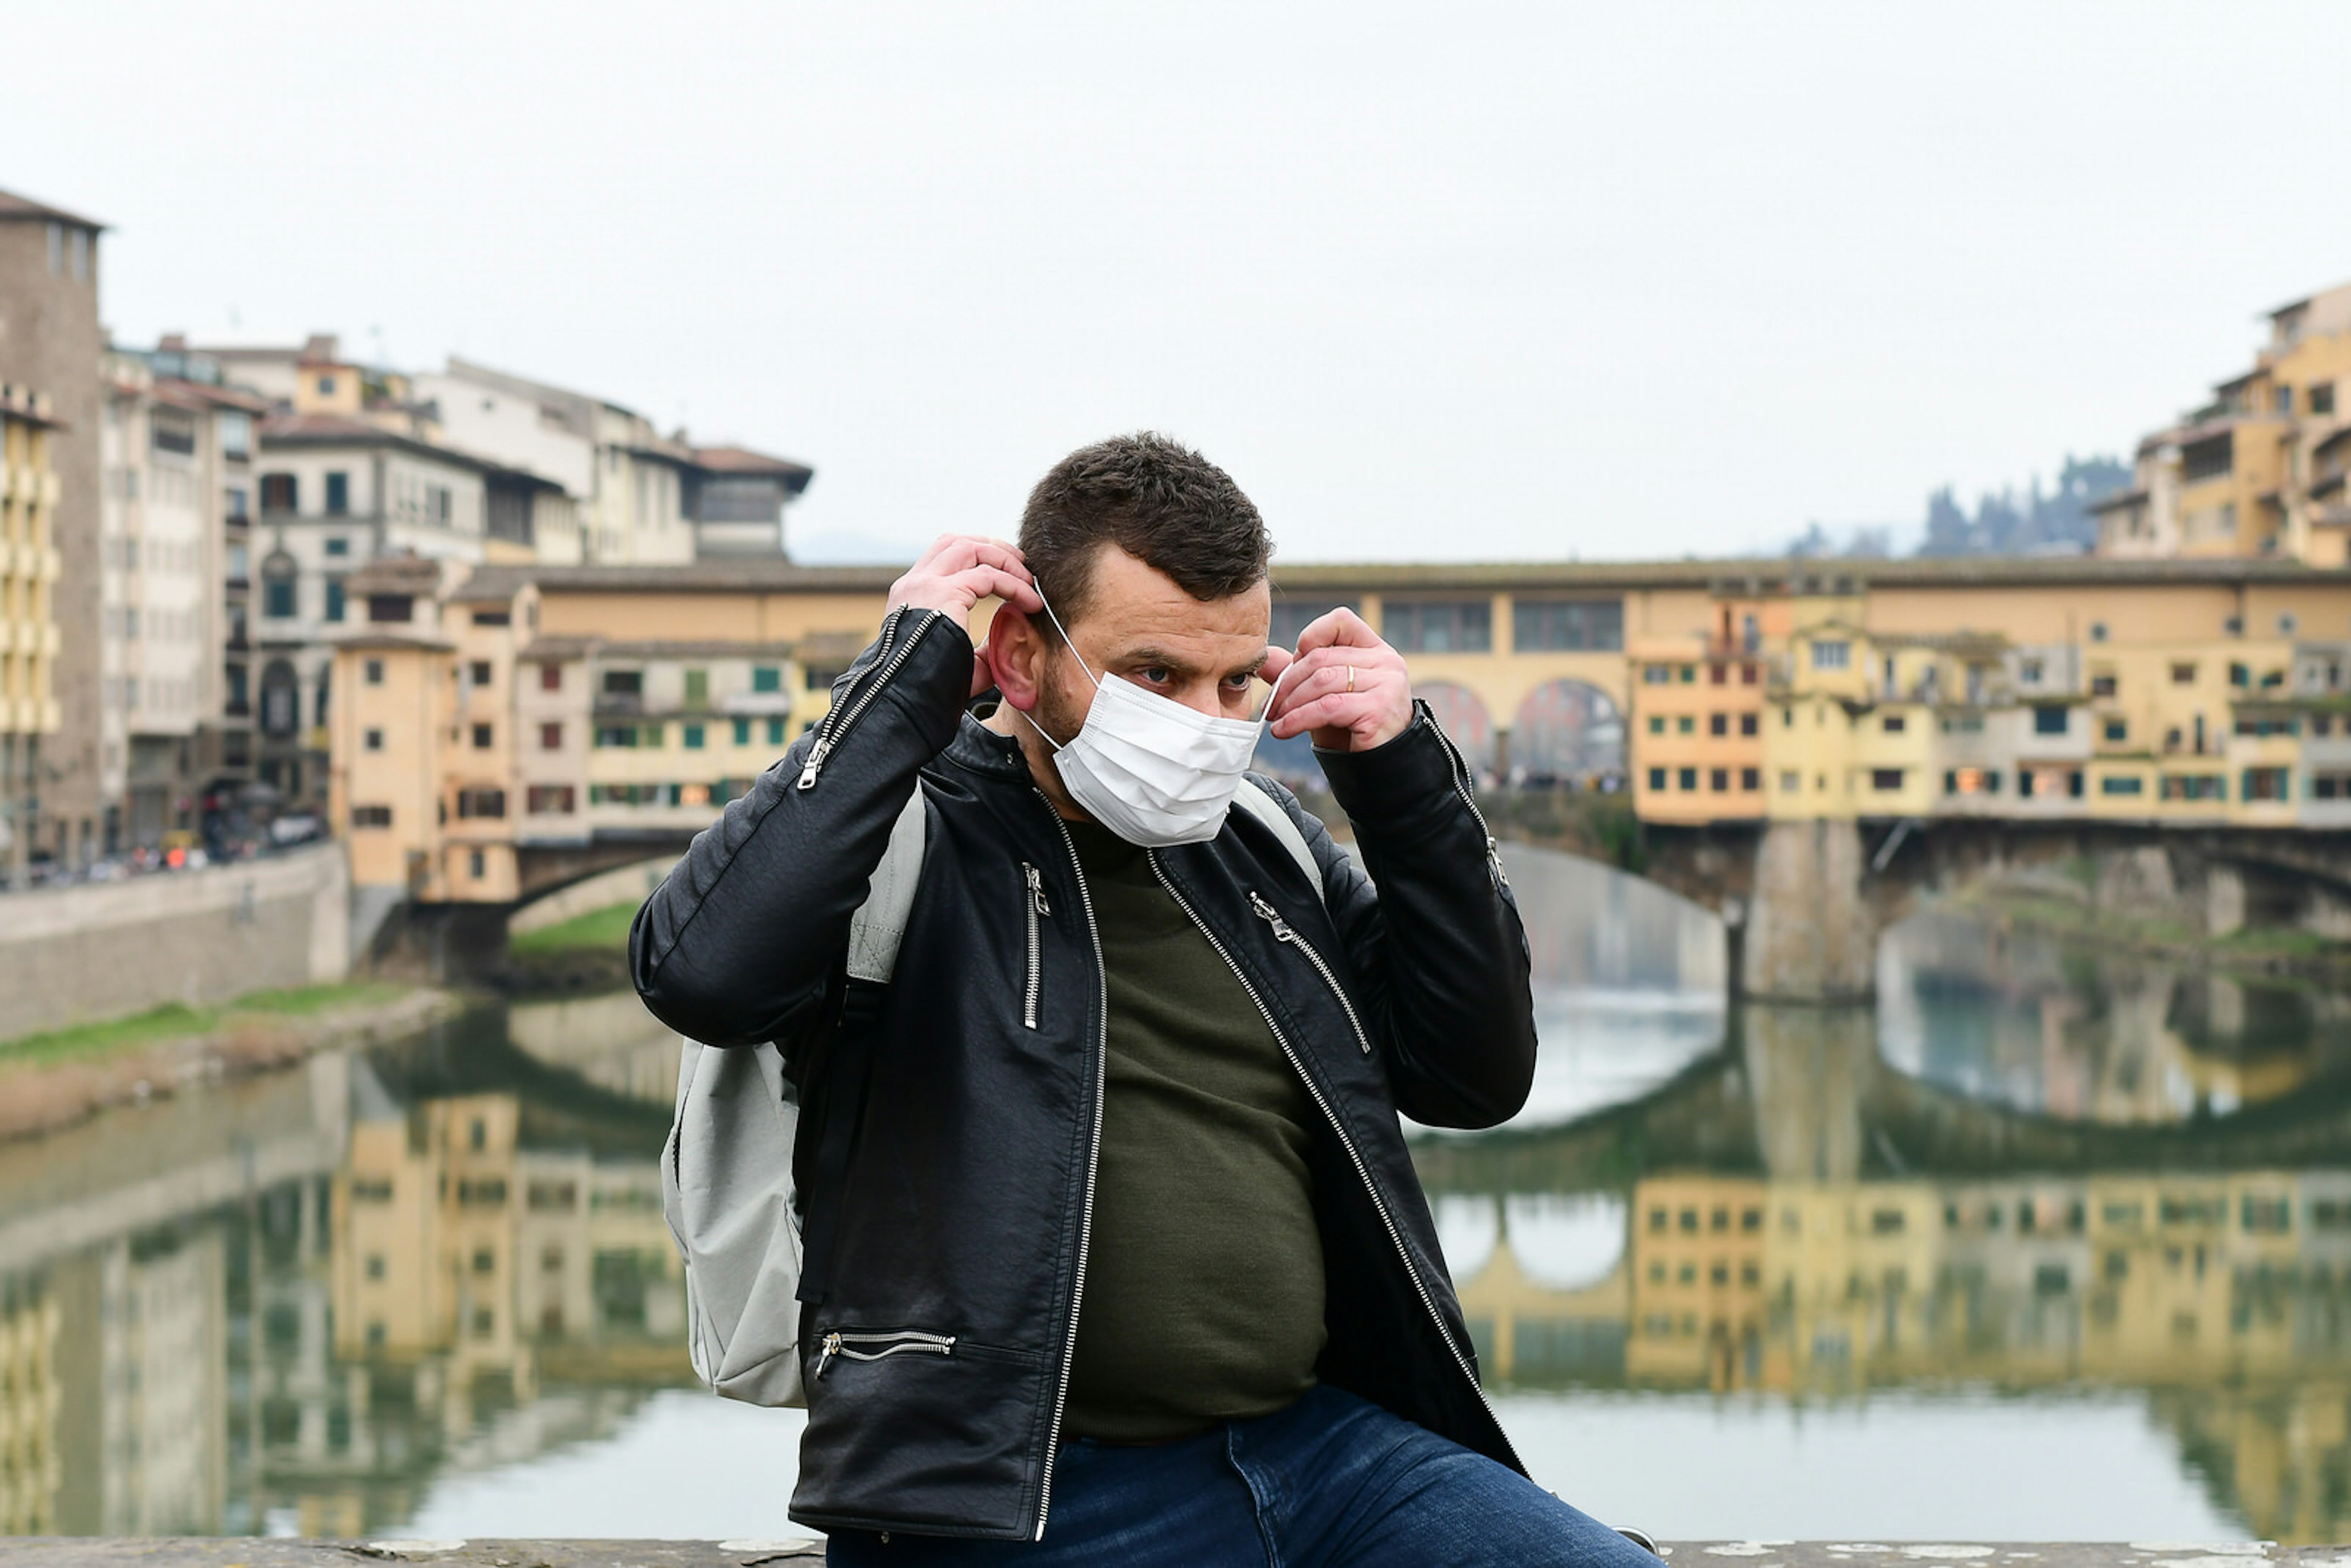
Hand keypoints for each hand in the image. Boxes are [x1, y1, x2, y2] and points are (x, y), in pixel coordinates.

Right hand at [888, 534, 1042, 696]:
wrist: (907, 699)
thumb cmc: (930, 690)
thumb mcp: (959, 662)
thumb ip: (982, 650)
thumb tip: (1008, 640)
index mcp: (912, 597)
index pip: (943, 557)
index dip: (978, 557)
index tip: (1007, 572)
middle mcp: (914, 584)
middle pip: (956, 542)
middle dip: (994, 548)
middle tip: (1022, 565)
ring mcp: (926, 585)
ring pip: (970, 548)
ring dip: (1005, 559)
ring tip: (1029, 580)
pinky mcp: (944, 593)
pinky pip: (988, 576)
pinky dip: (1013, 585)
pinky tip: (1031, 602)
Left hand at [1259, 608, 1412, 751]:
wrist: (1380, 769)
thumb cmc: (1352, 730)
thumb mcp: (1322, 697)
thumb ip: (1296, 674)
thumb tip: (1265, 657)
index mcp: (1375, 650)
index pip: (1340, 621)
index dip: (1310, 638)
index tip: (1291, 667)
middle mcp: (1386, 662)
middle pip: (1322, 657)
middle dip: (1288, 682)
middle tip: (1270, 705)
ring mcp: (1386, 684)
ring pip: (1322, 681)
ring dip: (1290, 702)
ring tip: (1276, 718)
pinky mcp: (1378, 709)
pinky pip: (1327, 707)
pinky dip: (1298, 718)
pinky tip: (1284, 730)